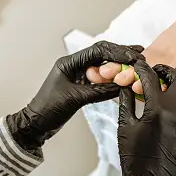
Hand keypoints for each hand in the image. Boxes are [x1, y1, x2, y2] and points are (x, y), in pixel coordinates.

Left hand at [8, 42, 143, 151]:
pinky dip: (114, 77)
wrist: (36, 125)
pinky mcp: (81, 85)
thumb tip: (122, 84)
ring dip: (119, 64)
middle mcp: (74, 65)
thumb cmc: (49, 110)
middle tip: (140, 55)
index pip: (98, 51)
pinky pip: (101, 78)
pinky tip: (125, 76)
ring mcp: (78, 74)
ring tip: (137, 62)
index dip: (117, 52)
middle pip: (102, 54)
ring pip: (103, 65)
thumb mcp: (76, 99)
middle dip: (121, 54)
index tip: (133, 56)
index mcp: (69, 63)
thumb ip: (99, 91)